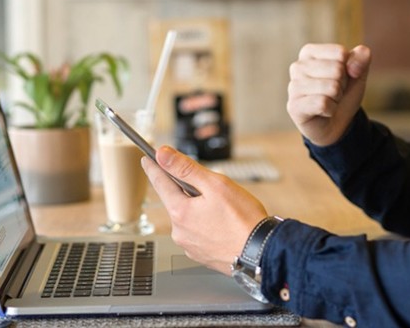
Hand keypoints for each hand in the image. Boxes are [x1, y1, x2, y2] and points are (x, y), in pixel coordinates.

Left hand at [142, 146, 267, 274]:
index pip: (160, 183)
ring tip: (223, 208)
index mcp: (180, 212)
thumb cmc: (243, 220)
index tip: (147, 159)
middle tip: (208, 185)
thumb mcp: (215, 184)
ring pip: (188, 217)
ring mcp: (190, 245)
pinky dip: (205, 224)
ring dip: (198, 208)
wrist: (262, 253)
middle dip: (187, 189)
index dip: (154, 167)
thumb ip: (186, 168)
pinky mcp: (201, 254)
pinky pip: (197, 232)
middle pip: (176, 200)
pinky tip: (223, 223)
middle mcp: (179, 231)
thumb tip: (162, 155)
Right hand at [286, 43, 370, 145]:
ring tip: (328, 101)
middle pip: (337, 69)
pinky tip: (323, 112)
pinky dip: (331, 110)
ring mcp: (293, 86)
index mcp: (309, 52)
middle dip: (342, 85)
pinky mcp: (294, 106)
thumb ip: (361, 57)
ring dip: (337, 98)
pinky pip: (323, 103)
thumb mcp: (357, 73)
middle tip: (334, 93)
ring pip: (332, 87)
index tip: (340, 78)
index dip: (348, 68)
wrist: (336, 123)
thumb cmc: (343, 93)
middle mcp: (297, 66)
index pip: (340, 53)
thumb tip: (357, 61)